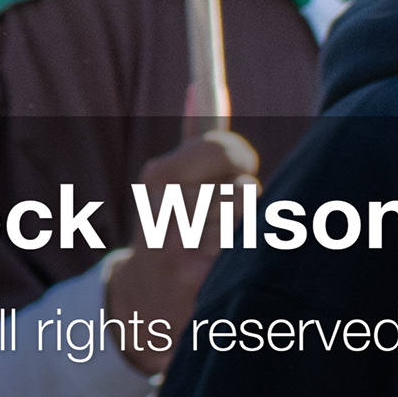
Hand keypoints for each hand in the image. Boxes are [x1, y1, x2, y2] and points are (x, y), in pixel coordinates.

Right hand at [102, 122, 261, 371]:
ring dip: (249, 240)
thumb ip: (194, 140)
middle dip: (244, 208)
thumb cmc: (170, 234)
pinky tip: (223, 277)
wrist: (141, 310)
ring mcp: (183, 251)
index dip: (236, 162)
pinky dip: (248, 267)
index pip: (225, 149)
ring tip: (220, 253)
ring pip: (256, 226)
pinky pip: (254, 258)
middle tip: (218, 225)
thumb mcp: (169, 186)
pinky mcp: (203, 286)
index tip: (229, 173)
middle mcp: (166, 212)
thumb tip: (204, 86)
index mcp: (158, 181)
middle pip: (249, 192)